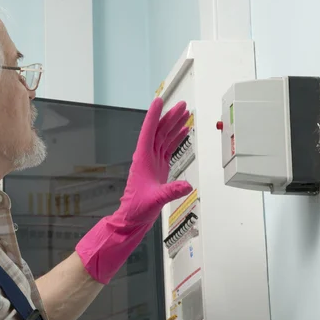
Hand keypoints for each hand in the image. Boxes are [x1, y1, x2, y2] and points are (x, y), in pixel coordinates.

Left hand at [76, 97, 192, 283]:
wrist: (132, 218)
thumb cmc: (137, 209)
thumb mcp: (155, 200)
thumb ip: (170, 192)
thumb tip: (187, 186)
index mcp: (142, 159)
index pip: (148, 132)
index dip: (153, 116)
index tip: (158, 100)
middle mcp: (146, 157)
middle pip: (159, 131)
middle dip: (170, 117)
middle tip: (183, 105)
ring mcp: (153, 162)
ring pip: (164, 138)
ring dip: (174, 125)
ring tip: (186, 113)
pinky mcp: (159, 168)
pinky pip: (168, 148)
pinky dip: (176, 139)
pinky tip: (183, 131)